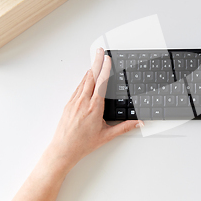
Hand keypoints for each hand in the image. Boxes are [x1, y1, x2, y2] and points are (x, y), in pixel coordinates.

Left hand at [47, 48, 142, 170]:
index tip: (108, 59)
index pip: (102, 83)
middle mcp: (83, 102)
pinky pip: (78, 88)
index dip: (105, 69)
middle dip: (97, 62)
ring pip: (84, 81)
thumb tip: (138, 122)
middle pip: (91, 76)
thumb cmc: (82, 144)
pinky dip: (83, 80)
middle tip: (100, 51)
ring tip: (95, 60)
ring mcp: (74, 102)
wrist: (63, 150)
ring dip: (90, 69)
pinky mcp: (68, 105)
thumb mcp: (107, 136)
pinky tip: (86, 77)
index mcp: (94, 107)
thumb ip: (124, 127)